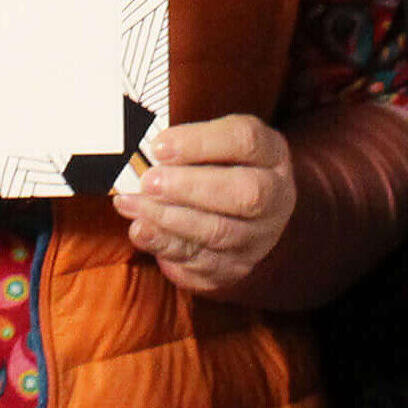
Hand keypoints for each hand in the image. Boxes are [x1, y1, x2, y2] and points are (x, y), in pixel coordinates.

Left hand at [112, 115, 294, 297]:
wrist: (239, 212)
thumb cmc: (219, 165)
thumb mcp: (212, 141)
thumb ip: (186, 142)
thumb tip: (147, 150)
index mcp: (271, 153)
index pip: (246, 141)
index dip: (200, 142)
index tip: (158, 146)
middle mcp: (276, 196)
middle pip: (245, 193)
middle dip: (190, 187)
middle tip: (149, 181)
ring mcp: (259, 237)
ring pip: (219, 232)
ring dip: (169, 218)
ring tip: (132, 203)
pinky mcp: (235, 266)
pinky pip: (200, 261)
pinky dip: (165, 244)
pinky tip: (140, 228)